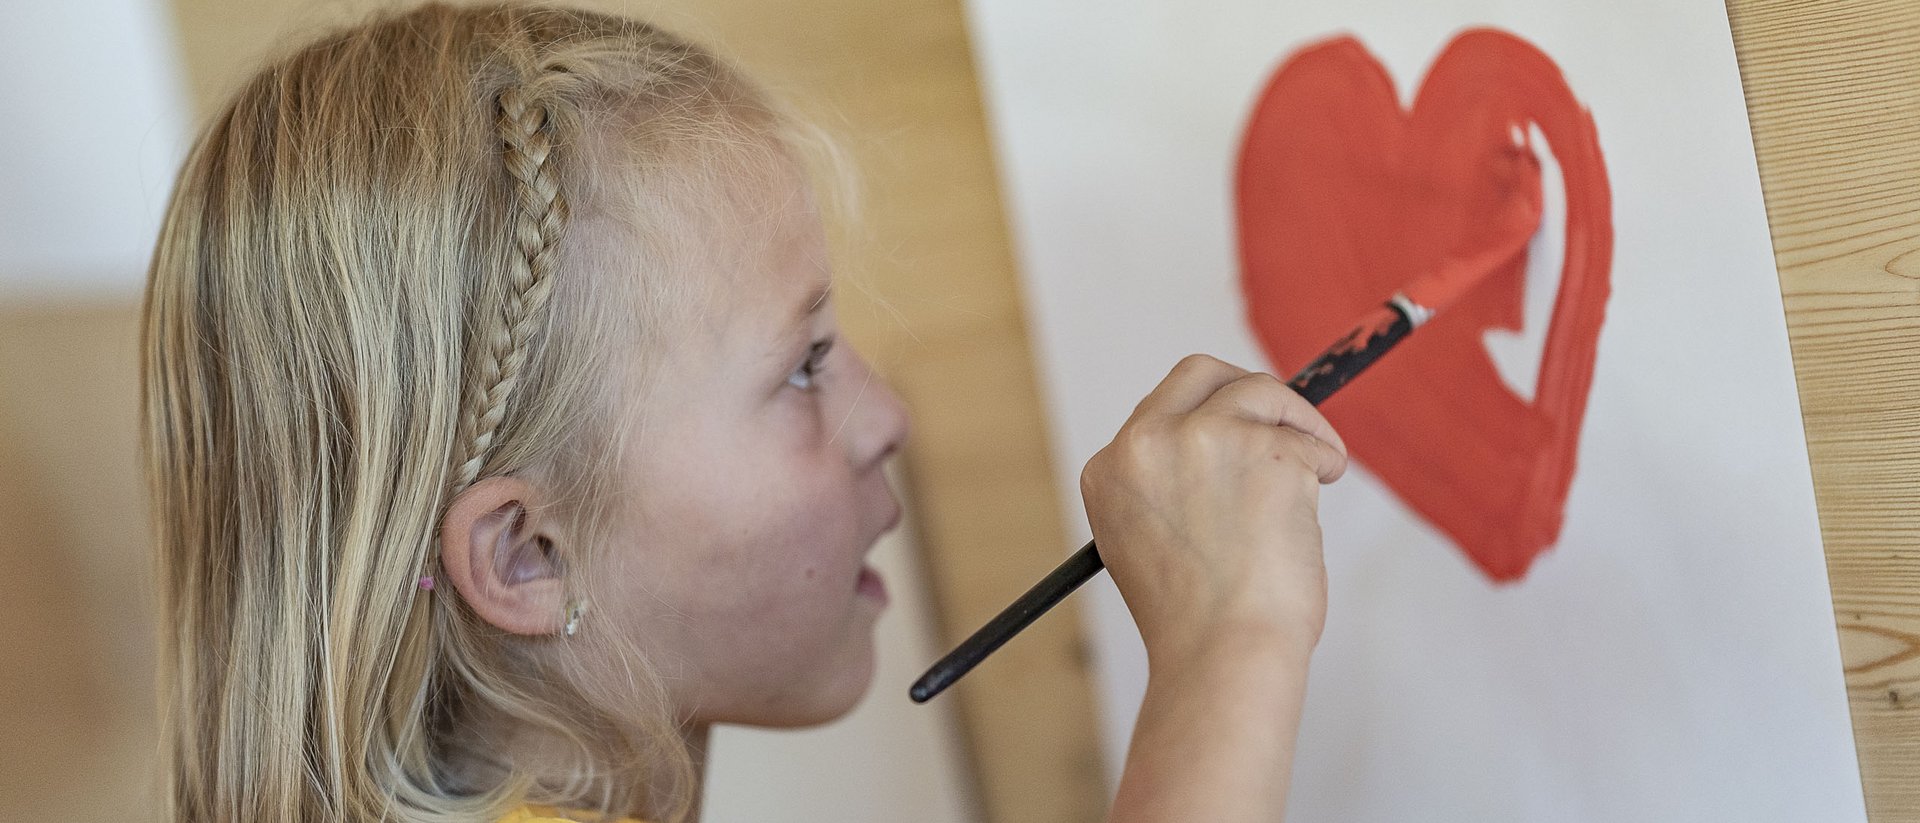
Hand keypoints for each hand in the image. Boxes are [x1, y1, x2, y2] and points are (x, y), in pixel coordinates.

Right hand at [1079, 353, 1347, 667]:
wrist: (1222, 655)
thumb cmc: (1196, 620)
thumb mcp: (1150, 541)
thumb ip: (1170, 487)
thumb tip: (1232, 450)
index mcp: (1110, 470)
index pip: (1160, 408)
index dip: (1208, 415)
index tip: (1241, 428)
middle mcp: (1146, 442)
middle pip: (1202, 373)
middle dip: (1250, 388)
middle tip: (1286, 420)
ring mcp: (1204, 439)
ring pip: (1263, 394)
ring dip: (1300, 424)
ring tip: (1321, 470)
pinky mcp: (1264, 449)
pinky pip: (1307, 439)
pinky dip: (1324, 462)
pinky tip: (1318, 498)